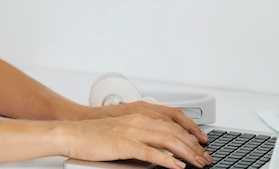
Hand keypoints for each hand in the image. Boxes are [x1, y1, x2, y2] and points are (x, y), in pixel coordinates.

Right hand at [64, 101, 212, 168]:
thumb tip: (157, 146)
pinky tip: (177, 167)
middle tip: (205, 158)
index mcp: (139, 114)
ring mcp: (132, 131)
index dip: (191, 131)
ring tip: (198, 163)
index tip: (202, 143)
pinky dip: (167, 160)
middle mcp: (138, 120)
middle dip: (194, 145)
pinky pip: (151, 152)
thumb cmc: (93, 134)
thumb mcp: (122, 129)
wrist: (72, 133)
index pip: (173, 120)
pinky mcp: (124, 144)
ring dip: (187, 153)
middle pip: (175, 130)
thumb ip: (141, 133)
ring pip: (168, 140)